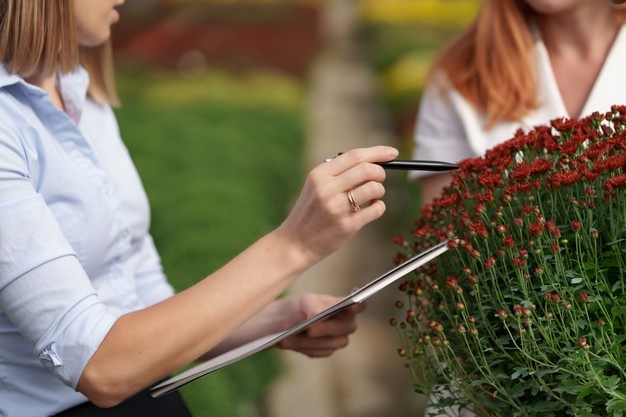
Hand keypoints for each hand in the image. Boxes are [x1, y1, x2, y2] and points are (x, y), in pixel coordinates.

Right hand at [276, 146, 397, 266]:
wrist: (296, 242)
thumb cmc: (310, 213)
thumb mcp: (315, 187)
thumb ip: (337, 174)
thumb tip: (370, 162)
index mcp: (319, 175)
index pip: (354, 156)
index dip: (377, 152)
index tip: (392, 152)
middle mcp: (327, 189)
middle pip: (367, 170)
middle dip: (380, 172)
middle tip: (379, 179)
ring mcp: (337, 208)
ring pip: (374, 188)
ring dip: (380, 191)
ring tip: (373, 196)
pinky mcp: (347, 225)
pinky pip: (376, 209)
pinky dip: (379, 207)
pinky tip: (371, 209)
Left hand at [276, 293, 366, 356]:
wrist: (282, 323)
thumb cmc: (298, 307)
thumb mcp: (303, 301)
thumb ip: (312, 305)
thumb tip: (317, 314)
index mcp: (344, 306)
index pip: (358, 305)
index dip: (358, 306)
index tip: (351, 305)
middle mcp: (345, 324)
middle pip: (344, 328)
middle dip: (326, 328)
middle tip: (309, 329)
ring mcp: (337, 340)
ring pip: (330, 343)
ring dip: (308, 340)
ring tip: (287, 336)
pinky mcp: (325, 351)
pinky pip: (317, 352)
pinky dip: (301, 347)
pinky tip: (285, 341)